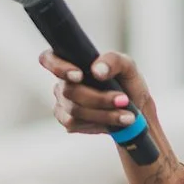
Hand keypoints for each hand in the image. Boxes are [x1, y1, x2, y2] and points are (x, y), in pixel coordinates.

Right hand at [40, 47, 157, 138]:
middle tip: (123, 100)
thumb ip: (113, 61)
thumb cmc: (127, 82)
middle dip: (98, 98)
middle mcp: (63, 82)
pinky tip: (115, 123)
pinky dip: (100, 123)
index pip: (49, 59)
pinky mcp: (69, 121)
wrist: (134, 108)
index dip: (58, 67)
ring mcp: (63, 103)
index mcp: (72, 62)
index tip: (79, 76)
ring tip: (127, 116)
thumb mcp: (127, 66)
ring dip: (104, 114)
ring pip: (74, 111)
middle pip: (69, 91)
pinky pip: (76, 124)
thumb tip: (97, 71)